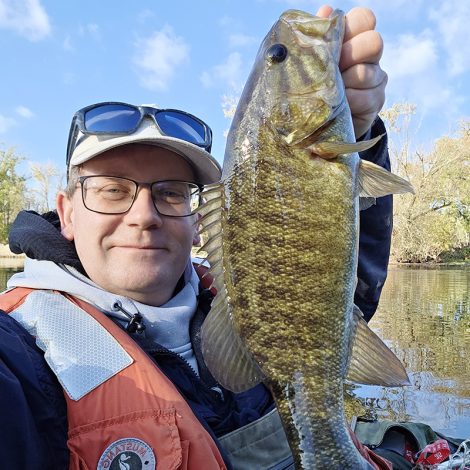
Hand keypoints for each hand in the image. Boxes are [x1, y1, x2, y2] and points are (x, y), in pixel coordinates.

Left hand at [316, 5, 387, 138]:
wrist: (317, 120)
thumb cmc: (311, 84)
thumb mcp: (309, 61)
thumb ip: (316, 37)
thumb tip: (325, 10)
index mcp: (353, 39)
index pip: (365, 18)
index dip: (352, 26)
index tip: (334, 42)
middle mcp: (368, 56)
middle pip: (374, 42)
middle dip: (350, 55)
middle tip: (333, 68)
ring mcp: (375, 78)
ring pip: (370, 72)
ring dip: (346, 82)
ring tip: (331, 91)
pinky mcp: (376, 101)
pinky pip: (368, 97)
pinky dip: (350, 101)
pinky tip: (338, 106)